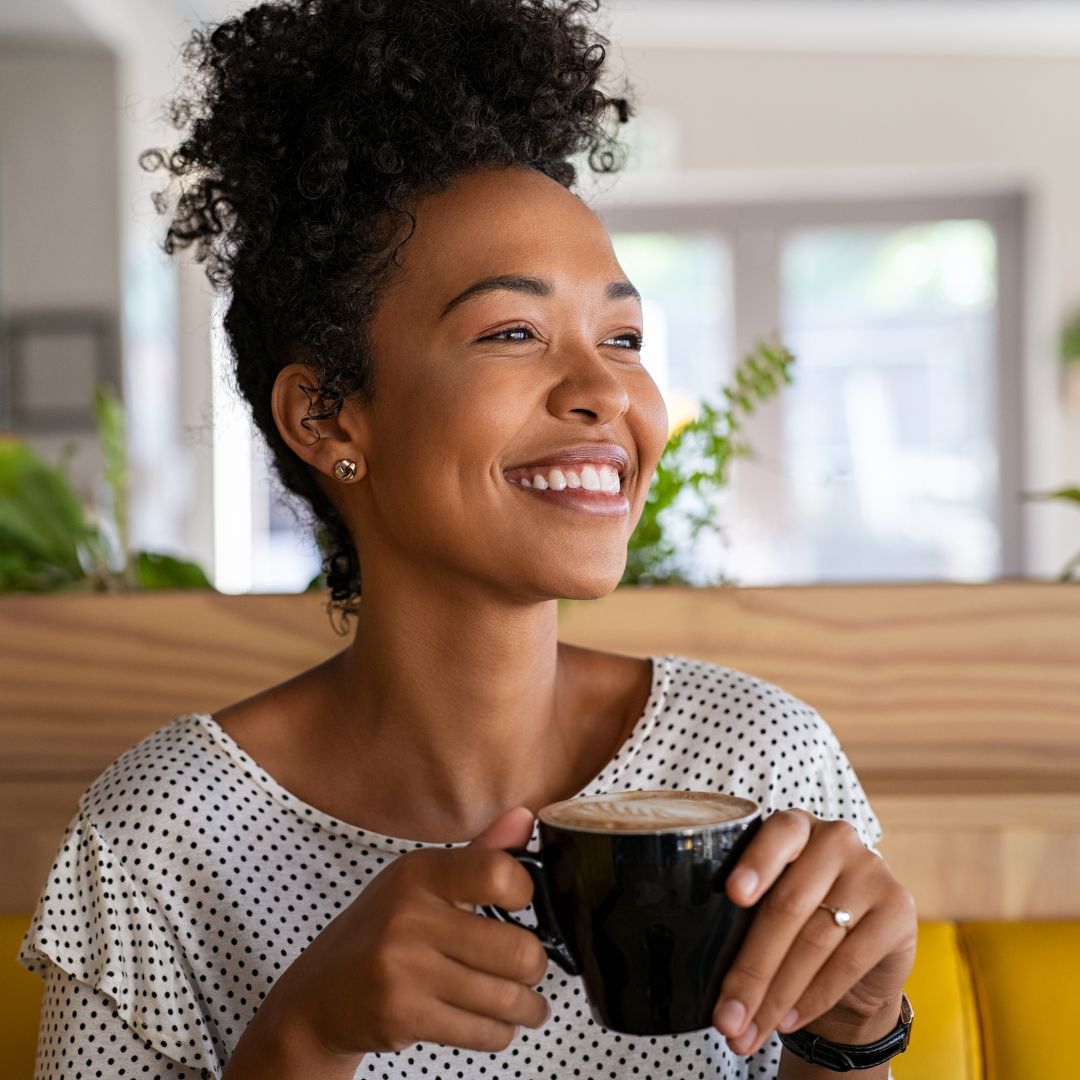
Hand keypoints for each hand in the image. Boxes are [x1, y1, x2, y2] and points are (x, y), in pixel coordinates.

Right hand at [255, 806, 550, 1061]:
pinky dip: (500, 1033)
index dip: (525, 892)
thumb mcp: (422, 881)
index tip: (523, 905)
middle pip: (516, 950)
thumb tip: (526, 816)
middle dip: (535, 966)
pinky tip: (496, 1022)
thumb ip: (480, 853)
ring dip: (526, 1008)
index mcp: (419, 873)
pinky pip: (483, 1033)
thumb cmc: (381, 931)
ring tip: (525, 1004)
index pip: (499, 873)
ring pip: (505, 999)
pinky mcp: (403, 1016)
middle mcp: (410, 917)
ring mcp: (403, 969)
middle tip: (530, 967)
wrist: (319, 994)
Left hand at [712, 810, 916, 1056]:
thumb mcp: (771, 902)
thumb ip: (746, 914)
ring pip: (815, 940)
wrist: (862, 953)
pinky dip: (813, 997)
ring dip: (777, 994)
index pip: (776, 836)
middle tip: (725, 1018)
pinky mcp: (898, 910)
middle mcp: (836, 839)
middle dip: (752, 970)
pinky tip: (788, 1020)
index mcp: (795, 826)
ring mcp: (872, 871)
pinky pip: (849, 961)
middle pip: (787, 906)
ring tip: (750, 1029)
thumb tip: (704, 973)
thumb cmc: (799, 920)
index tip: (733, 894)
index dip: (755, 864)